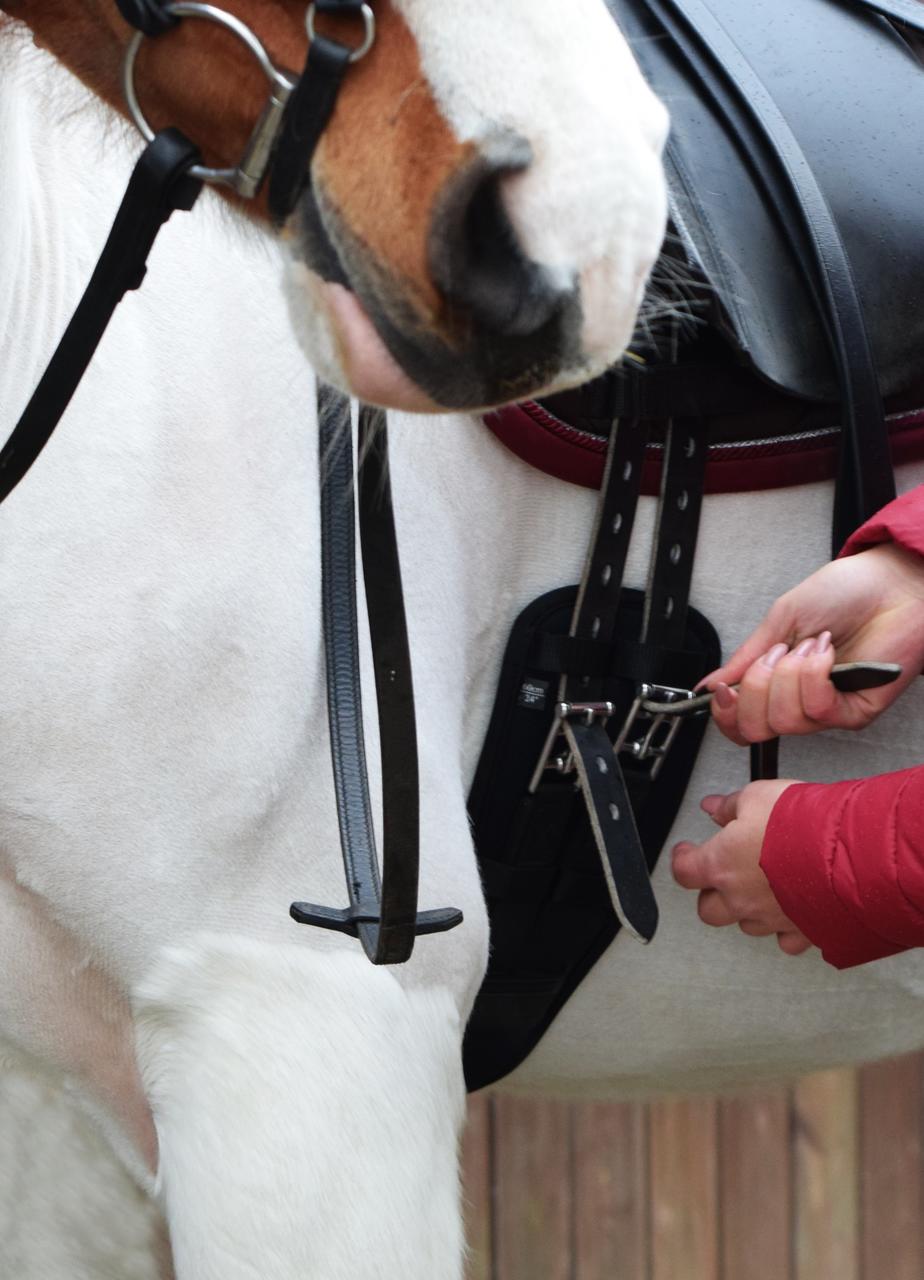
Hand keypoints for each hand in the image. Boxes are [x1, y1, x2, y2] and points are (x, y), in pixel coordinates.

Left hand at [672, 781, 812, 955]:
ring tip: (763, 887)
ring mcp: (771, 920)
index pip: (684, 871)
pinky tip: (793, 909)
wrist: (852, 855)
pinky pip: (786, 939)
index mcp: (721, 865)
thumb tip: (715, 808)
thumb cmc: (803, 826)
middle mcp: (741, 899)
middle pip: (710, 910)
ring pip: (747, 925)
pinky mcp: (802, 933)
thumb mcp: (758, 797)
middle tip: (723, 875)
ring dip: (749, 909)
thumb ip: (731, 806)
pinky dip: (787, 927)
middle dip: (713, 894)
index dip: (683, 860)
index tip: (686, 852)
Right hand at [703, 543, 923, 744]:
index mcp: (777, 683)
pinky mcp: (854, 712)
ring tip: (811, 646)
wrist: (892, 584)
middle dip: (755, 688)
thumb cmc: (845, 593)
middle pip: (754, 728)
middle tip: (774, 656)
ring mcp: (826, 710)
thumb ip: (743, 657)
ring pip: (783, 720)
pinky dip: (815, 675)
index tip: (722, 689)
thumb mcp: (780, 620)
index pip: (740, 722)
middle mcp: (799, 701)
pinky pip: (818, 709)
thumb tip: (709, 684)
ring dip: (790, 674)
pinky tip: (827, 654)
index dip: (725, 712)